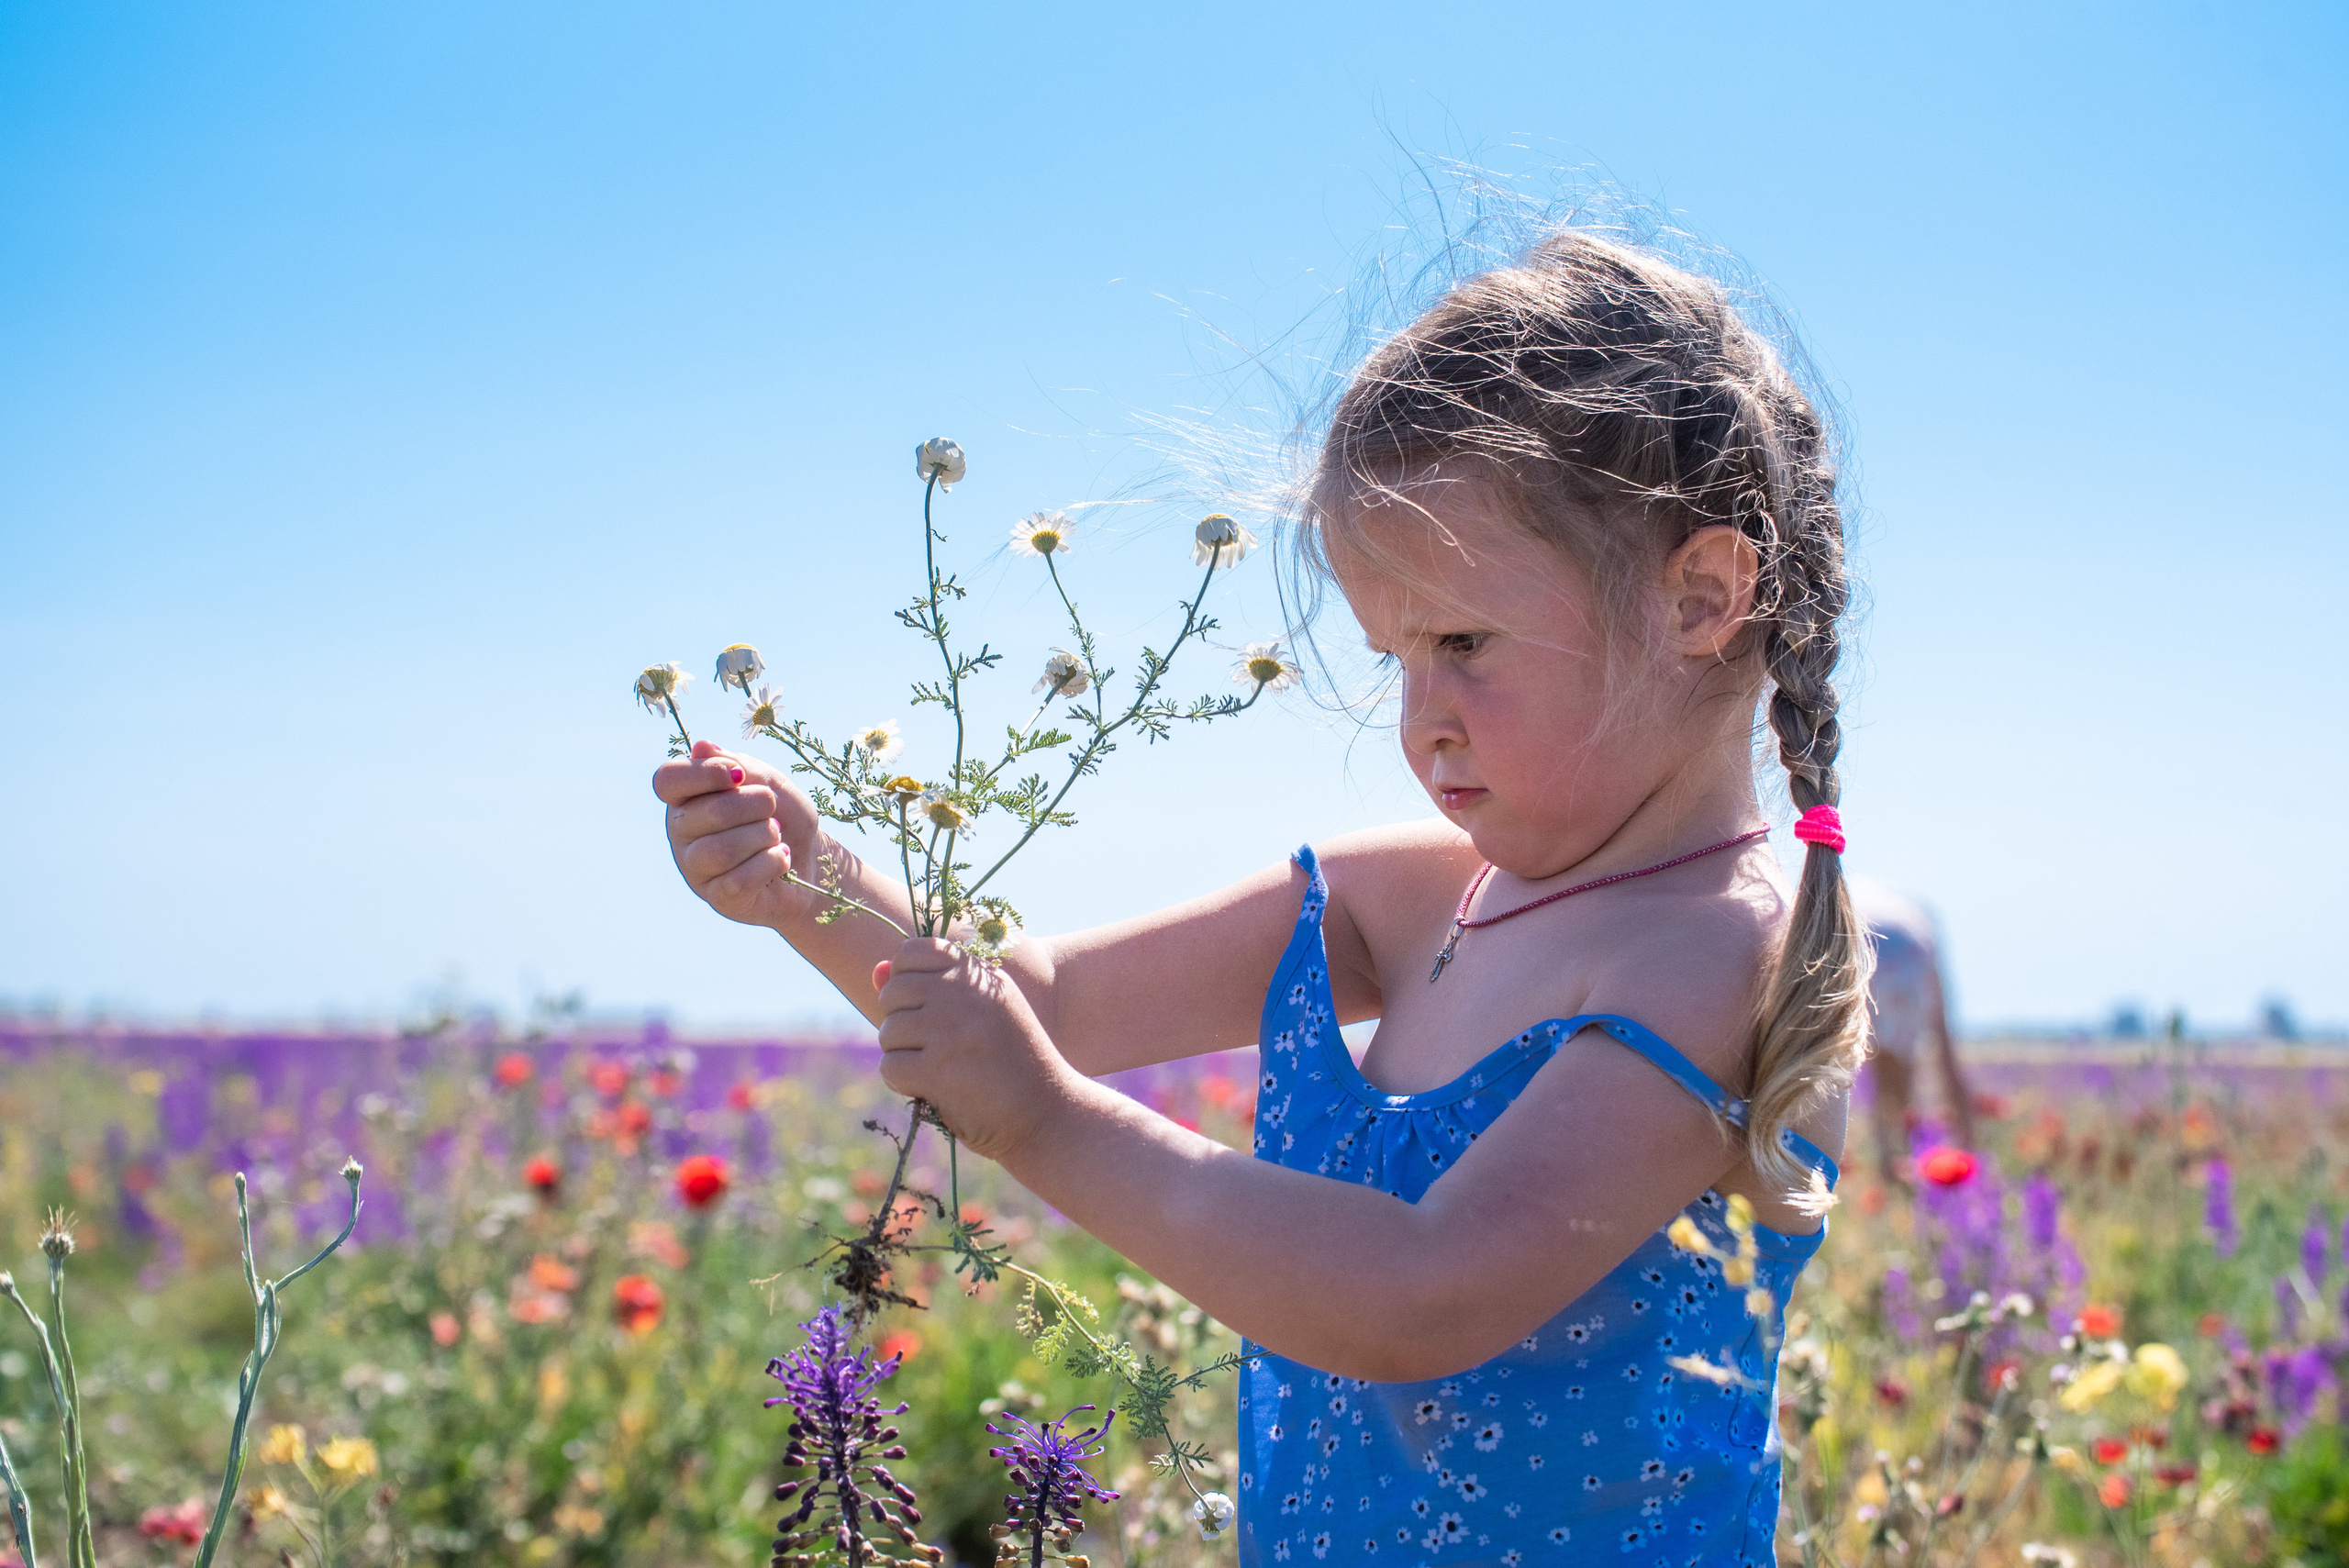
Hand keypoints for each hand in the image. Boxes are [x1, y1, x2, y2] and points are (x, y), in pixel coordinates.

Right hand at [653, 741, 824, 929]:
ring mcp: (695, 868)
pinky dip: (771, 863)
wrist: (812, 859)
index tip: (739, 775)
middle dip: (754, 805)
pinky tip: (781, 857)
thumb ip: (736, 765)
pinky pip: (739, 880)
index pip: (667, 780)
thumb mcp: (767, 781)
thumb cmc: (783, 815)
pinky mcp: (718, 898)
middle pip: (708, 812)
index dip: (703, 773)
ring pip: (722, 850)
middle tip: (772, 809)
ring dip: (763, 836)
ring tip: (776, 835)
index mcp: (685, 798)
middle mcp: (681, 833)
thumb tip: (702, 747)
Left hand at [872, 941, 1073, 1161]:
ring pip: (887, 1032)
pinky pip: (890, 1067)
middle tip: (934, 1048)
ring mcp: (951, 1030)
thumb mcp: (983, 1012)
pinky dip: (904, 1084)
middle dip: (902, 1024)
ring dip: (903, 1056)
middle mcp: (965, 993)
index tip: (928, 1010)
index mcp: (978, 974)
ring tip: (940, 1070)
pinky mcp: (939, 1070)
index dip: (905, 981)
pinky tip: (935, 1089)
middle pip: (892, 993)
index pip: (911, 951)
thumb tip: (877, 970)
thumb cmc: (1012, 1063)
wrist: (1049, 1113)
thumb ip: (931, 987)